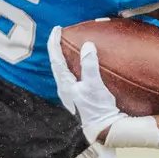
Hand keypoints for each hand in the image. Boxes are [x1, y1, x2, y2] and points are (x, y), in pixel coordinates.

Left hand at [47, 27, 127, 157]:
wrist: (104, 128)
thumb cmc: (98, 108)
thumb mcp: (94, 86)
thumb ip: (89, 65)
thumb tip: (87, 46)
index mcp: (65, 84)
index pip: (56, 58)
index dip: (54, 42)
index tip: (56, 29)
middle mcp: (65, 88)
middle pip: (56, 63)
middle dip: (57, 47)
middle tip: (60, 34)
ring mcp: (71, 93)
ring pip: (62, 69)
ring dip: (63, 56)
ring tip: (68, 45)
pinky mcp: (78, 96)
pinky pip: (71, 75)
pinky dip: (72, 64)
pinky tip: (80, 63)